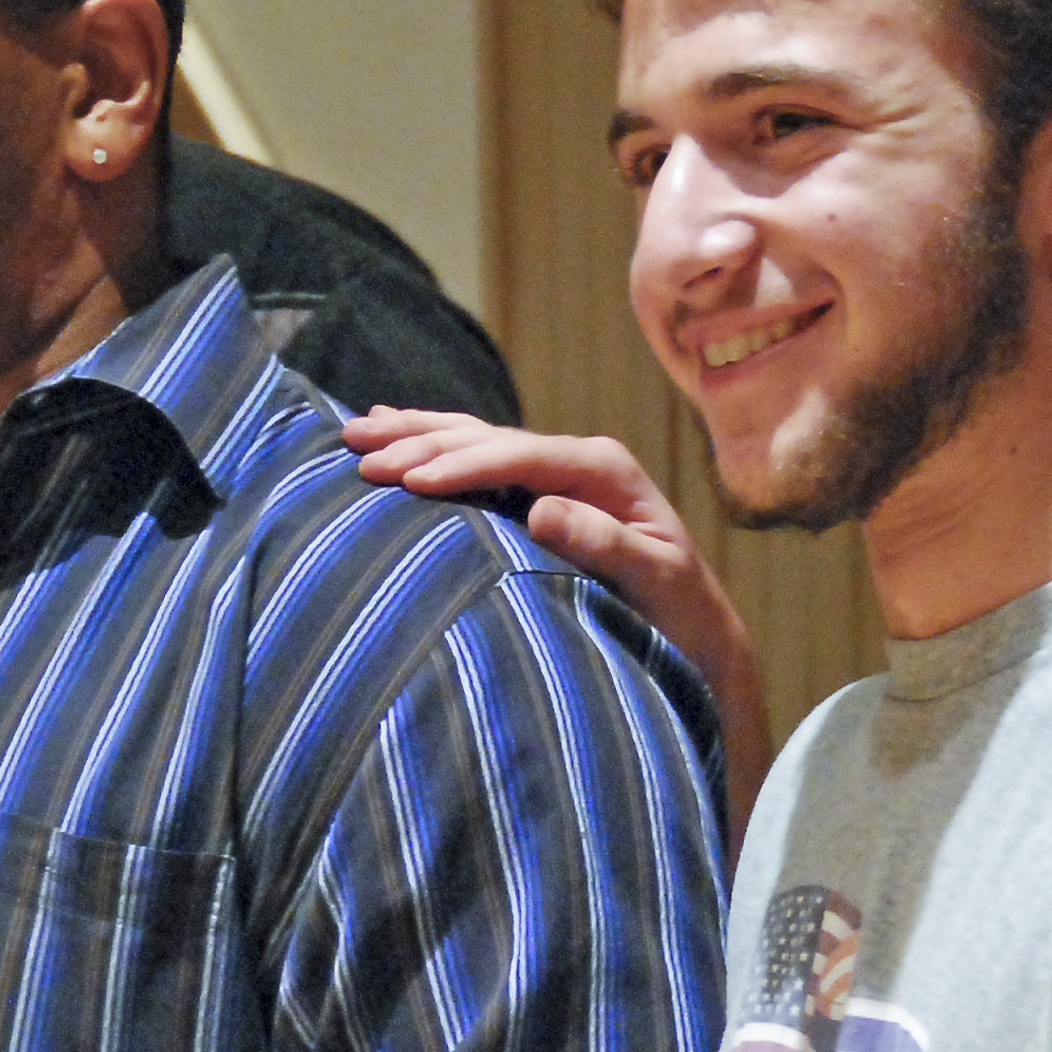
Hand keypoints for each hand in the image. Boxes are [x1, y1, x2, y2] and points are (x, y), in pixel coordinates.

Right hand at [347, 410, 771, 838]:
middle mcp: (575, 459)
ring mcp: (554, 471)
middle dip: (421, 444)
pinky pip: (475, 457)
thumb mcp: (655, 578)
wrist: (696, 625)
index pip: (519, 455)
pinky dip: (431, 442)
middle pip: (486, 438)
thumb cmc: (679, 610)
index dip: (463, 464)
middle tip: (360, 455)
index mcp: (601, 468)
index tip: (410, 481)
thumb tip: (540, 510)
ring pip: (472, 438)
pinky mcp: (536, 490)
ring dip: (413, 434)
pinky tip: (392, 426)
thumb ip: (604, 543)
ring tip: (355, 432)